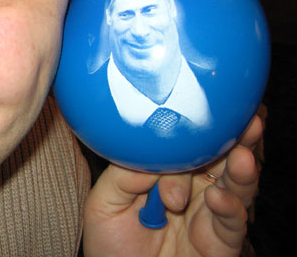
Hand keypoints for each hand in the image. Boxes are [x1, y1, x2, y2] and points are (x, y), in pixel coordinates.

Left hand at [82, 115, 261, 256]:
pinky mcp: (222, 240)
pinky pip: (233, 221)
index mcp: (168, 172)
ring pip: (234, 184)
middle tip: (245, 120)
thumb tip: (151, 154)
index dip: (195, 127)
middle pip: (219, 156)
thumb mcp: (104, 204)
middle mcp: (194, 187)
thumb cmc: (111, 244)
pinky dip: (229, 206)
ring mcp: (209, 212)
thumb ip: (123, 176)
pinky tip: (217, 196)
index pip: (186, 143)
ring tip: (243, 154)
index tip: (202, 106)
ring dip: (241, 169)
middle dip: (234, 136)